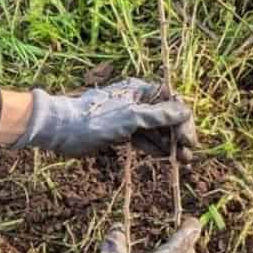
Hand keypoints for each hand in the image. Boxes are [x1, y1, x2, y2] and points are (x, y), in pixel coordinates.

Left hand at [11, 79, 197, 159]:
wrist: (63, 130)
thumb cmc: (96, 120)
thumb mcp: (131, 118)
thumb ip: (158, 116)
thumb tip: (185, 111)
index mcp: (140, 90)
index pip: (171, 102)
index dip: (183, 120)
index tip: (188, 140)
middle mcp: (137, 101)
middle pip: (166, 117)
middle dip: (178, 135)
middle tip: (188, 155)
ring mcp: (129, 117)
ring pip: (155, 130)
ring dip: (169, 144)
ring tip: (183, 161)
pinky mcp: (120, 132)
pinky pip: (143, 138)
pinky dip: (154, 147)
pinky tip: (164, 157)